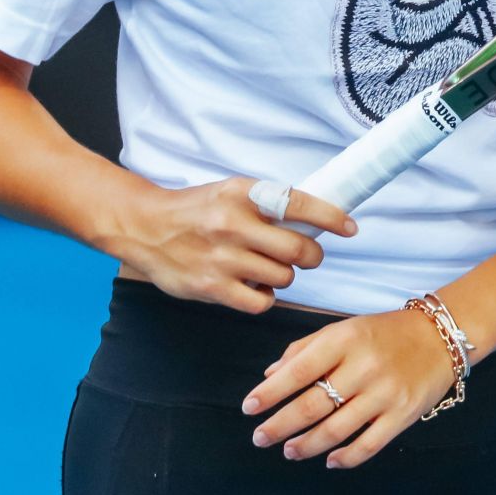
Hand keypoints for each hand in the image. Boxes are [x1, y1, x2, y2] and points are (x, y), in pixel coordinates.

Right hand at [117, 175, 356, 313]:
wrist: (145, 227)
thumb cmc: (197, 210)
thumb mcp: (232, 192)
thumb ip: (268, 204)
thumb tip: (316, 219)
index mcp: (243, 193)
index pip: (299, 203)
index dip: (331, 218)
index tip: (350, 227)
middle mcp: (233, 224)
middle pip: (298, 249)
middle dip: (313, 256)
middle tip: (309, 257)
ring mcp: (222, 258)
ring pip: (283, 277)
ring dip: (285, 276)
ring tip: (269, 269)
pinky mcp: (212, 288)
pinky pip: (261, 302)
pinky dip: (265, 297)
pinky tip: (254, 287)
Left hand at [240, 310, 459, 468]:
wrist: (440, 337)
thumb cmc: (384, 333)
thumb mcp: (343, 329)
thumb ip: (305, 349)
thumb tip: (270, 375)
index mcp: (345, 340)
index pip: (299, 370)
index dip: (270, 392)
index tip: (249, 408)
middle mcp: (364, 366)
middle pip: (313, 405)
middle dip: (280, 425)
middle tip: (260, 437)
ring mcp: (385, 393)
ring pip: (337, 429)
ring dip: (307, 445)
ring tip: (289, 451)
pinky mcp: (403, 415)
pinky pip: (369, 444)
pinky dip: (346, 457)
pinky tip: (329, 461)